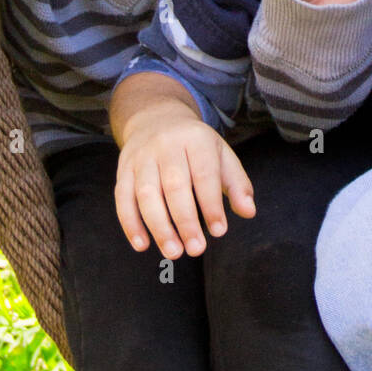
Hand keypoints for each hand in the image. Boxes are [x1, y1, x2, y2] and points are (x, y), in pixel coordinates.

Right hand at [114, 100, 255, 259]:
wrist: (156, 118)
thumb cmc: (195, 146)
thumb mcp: (221, 156)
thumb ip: (237, 184)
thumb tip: (249, 212)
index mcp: (196, 139)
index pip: (204, 174)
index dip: (211, 204)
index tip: (220, 231)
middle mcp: (166, 145)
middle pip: (174, 185)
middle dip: (185, 221)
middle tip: (196, 250)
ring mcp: (141, 157)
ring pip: (146, 194)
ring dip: (159, 227)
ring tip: (173, 252)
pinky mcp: (123, 169)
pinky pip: (123, 198)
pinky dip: (130, 224)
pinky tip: (142, 245)